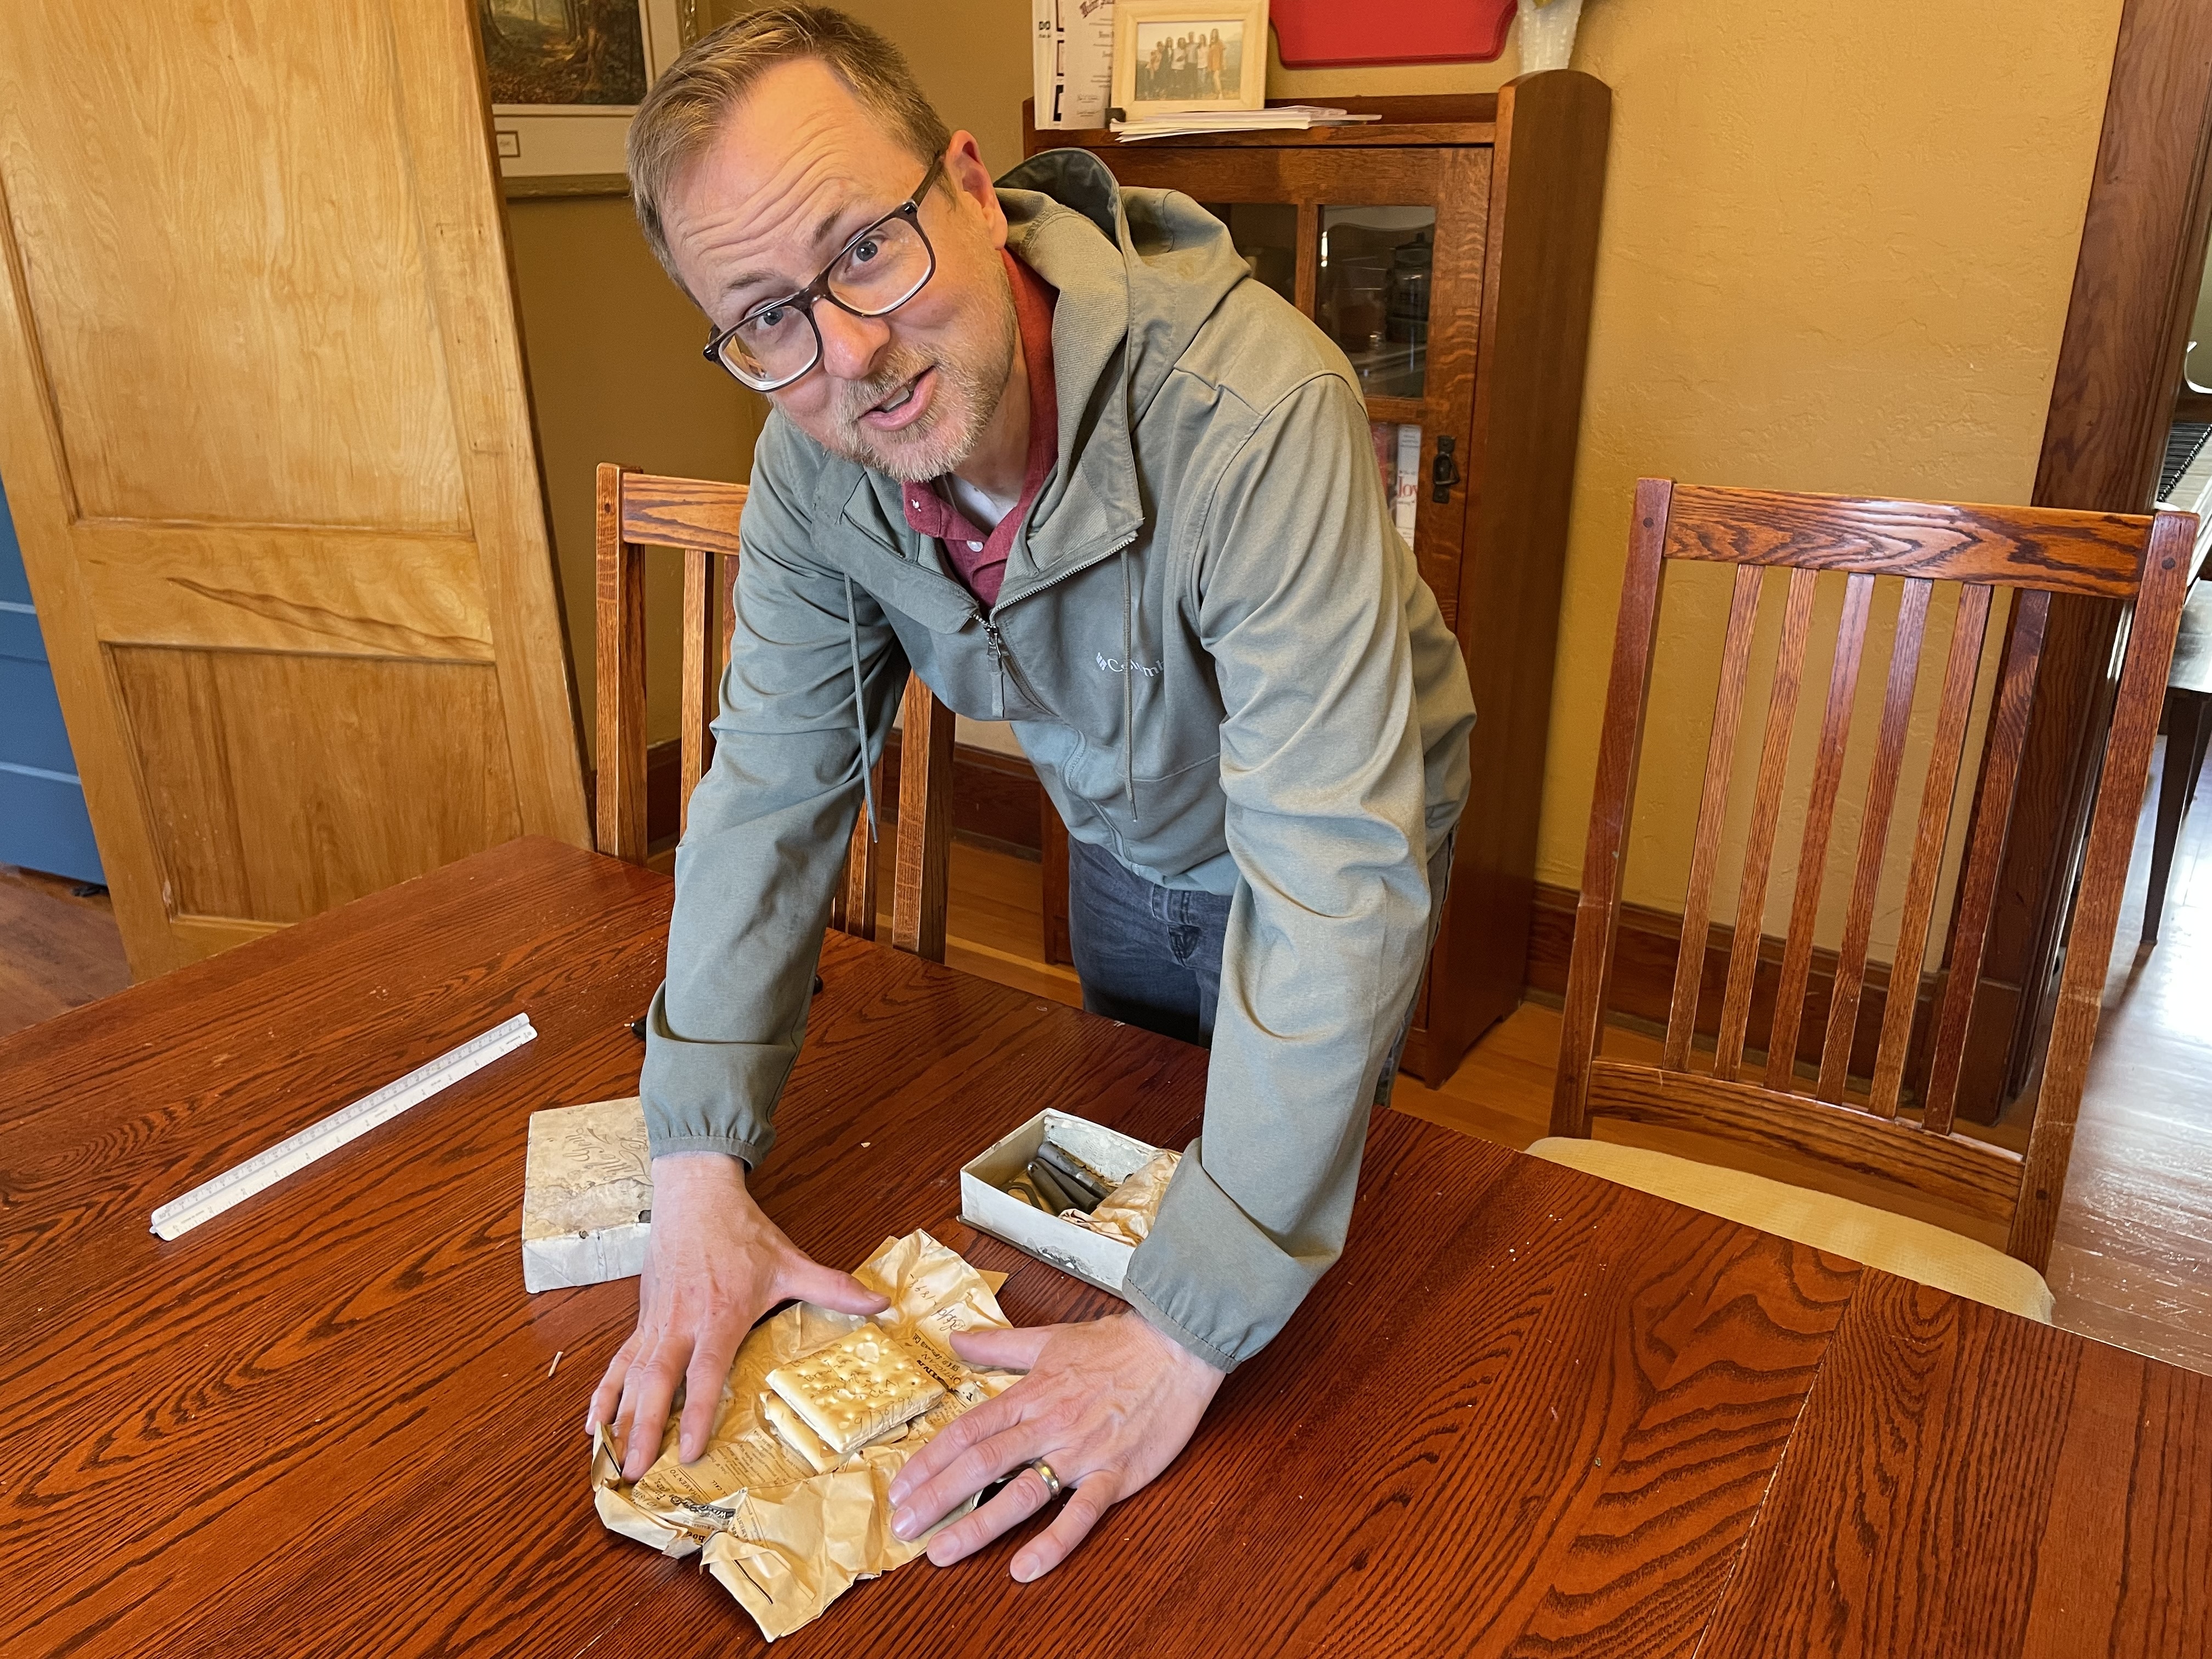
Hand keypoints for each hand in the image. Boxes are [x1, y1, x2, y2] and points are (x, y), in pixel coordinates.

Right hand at [586, 1152, 887, 1479]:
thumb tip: (881, 1304)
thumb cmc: (741, 1231)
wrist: (694, 1193)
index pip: (704, 1373)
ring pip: (631, 1377)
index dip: (695, 1413)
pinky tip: (594, 1422)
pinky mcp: (643, 1316)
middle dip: (644, 1431)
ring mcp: (657, 1321)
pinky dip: (604, 1392)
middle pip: (656, 1384)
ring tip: (612, 1462)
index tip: (688, 1451)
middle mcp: (681, 1324)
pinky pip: (619, 1360)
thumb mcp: (790, 1260)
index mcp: (719, 1314)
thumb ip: (834, 1287)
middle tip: (637, 1474)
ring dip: (620, 1420)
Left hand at [886, 1312, 1223, 1581]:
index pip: (968, 1431)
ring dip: (978, 1525)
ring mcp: (1081, 1452)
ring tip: (943, 1552)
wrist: (1177, 1345)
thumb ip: (999, 1346)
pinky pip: (1081, 1514)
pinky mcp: (1115, 1473)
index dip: (929, 1461)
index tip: (900, 1487)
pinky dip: (1053, 1542)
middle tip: (904, 1526)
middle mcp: (1049, 1425)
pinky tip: (1024, 1567)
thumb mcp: (1051, 1338)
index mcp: (1031, 1394)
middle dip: (938, 1497)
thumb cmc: (1118, 1343)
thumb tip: (957, 1340)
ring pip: (1022, 1493)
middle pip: (982, 1464)